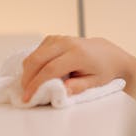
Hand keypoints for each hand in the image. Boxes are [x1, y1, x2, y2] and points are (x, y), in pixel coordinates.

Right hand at [19, 35, 135, 101]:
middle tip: (25, 93)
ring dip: (28, 71)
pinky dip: (34, 63)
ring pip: (35, 54)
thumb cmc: (104, 70)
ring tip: (31, 86)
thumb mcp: (96, 82)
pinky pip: (38, 50)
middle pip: (37, 59)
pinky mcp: (54, 38)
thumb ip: (78, 87)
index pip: (50, 69)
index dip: (37, 84)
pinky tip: (38, 74)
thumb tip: (62, 91)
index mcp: (78, 54)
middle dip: (27, 78)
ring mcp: (59, 38)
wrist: (110, 54)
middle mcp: (67, 43)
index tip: (29, 97)